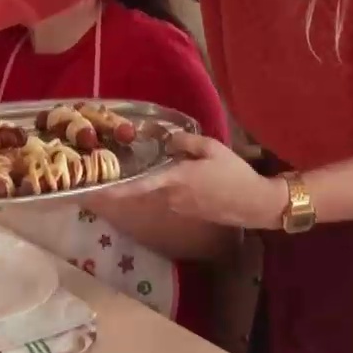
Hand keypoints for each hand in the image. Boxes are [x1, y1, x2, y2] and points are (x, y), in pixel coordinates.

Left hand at [119, 133, 286, 230]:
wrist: (255, 203)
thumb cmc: (235, 174)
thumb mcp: (212, 148)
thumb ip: (186, 142)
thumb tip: (167, 140)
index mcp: (175, 179)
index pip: (140, 184)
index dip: (117, 188)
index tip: (97, 189)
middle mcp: (172, 197)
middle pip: (152, 183)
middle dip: (149, 173)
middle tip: (151, 159)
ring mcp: (180, 207)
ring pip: (165, 189)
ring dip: (168, 179)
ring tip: (186, 167)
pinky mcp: (189, 212)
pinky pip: (176, 196)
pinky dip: (179, 187)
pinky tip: (197, 178)